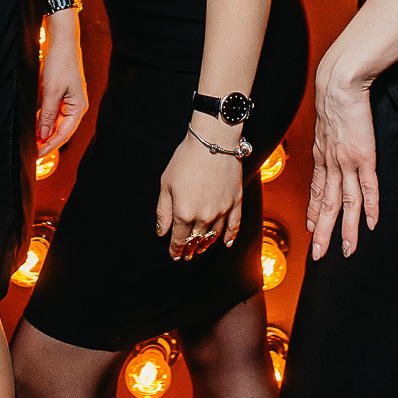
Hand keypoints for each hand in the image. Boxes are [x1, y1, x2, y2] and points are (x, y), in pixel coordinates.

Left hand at [37, 9, 86, 152]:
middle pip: (61, 130)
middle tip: (32, 152)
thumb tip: (44, 135)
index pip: (64, 134)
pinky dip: (44, 120)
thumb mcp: (51, 91)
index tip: (37, 155)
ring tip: (32, 142)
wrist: (61, 41)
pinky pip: (53, 113)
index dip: (50, 146)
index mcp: (78, 107)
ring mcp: (68, 100)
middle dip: (47, 141)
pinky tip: (35, 126)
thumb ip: (48, 115)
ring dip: (45, 132)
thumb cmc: (60, 63)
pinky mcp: (61, 94)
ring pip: (56, 122)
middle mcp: (75, 106)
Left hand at [156, 117, 245, 260]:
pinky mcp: (235, 202)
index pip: (179, 239)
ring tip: (200, 248)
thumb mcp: (166, 184)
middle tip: (186, 255)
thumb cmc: (186, 159)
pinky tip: (226, 243)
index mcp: (184, 213)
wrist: (212, 141)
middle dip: (190, 248)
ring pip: (214, 235)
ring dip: (206, 244)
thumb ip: (163, 211)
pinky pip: (234, 225)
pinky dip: (230, 236)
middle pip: (196, 239)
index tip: (174, 255)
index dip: (176, 249)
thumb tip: (161, 232)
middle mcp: (204, 216)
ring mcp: (222, 210)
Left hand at [308, 51, 378, 259]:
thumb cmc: (332, 96)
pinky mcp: (364, 156)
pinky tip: (370, 224)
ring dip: (345, 228)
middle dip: (323, 231)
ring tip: (347, 249)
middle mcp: (331, 163)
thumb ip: (328, 136)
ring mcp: (347, 162)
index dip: (315, 212)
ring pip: (345, 203)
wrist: (338, 84)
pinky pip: (367, 187)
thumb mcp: (324, 122)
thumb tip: (331, 139)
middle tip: (319, 254)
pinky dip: (370, 207)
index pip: (317, 191)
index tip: (312, 228)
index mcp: (321, 155)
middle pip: (327, 204)